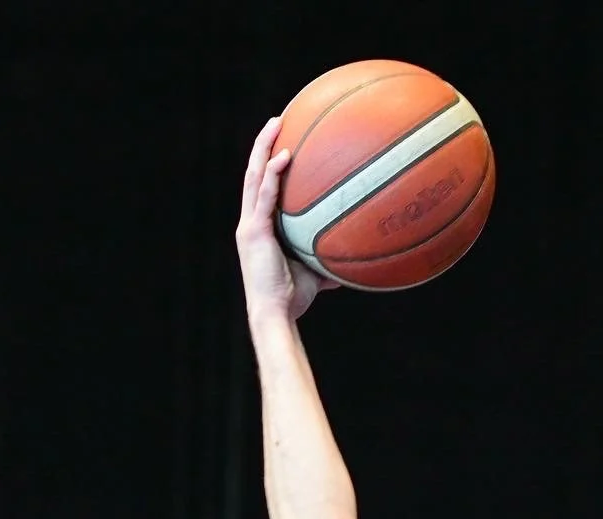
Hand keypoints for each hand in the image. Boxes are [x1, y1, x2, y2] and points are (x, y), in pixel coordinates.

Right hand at [235, 116, 340, 325]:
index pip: (261, 187)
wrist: (275, 314)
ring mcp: (249, 224)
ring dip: (264, 147)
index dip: (268, 163)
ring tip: (277, 123)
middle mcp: (250, 221)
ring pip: (254, 176)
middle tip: (278, 120)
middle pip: (254, 173)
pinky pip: (264, 197)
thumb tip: (353, 260)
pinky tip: (284, 157)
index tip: (282, 141)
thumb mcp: (315, 275)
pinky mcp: (253, 232)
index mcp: (259, 227)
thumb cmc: (293, 298)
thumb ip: (328, 262)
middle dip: (264, 144)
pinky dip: (273, 175)